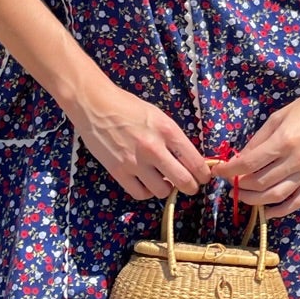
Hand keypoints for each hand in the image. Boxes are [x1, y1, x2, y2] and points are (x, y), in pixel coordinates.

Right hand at [67, 81, 216, 201]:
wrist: (95, 105)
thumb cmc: (128, 107)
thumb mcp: (158, 116)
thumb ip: (173, 137)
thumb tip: (187, 159)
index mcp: (167, 130)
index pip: (195, 161)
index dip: (203, 174)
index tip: (203, 177)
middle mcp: (154, 148)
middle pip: (183, 181)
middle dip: (191, 187)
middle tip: (190, 186)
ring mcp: (135, 161)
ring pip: (163, 191)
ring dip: (167, 189)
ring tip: (164, 182)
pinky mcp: (118, 171)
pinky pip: (140, 193)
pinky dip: (147, 192)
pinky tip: (147, 184)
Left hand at [209, 81, 299, 221]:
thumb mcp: (278, 117)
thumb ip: (258, 139)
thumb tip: (241, 157)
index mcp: (284, 141)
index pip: (249, 164)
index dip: (230, 170)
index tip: (219, 171)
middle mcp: (296, 160)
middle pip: (260, 182)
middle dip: (240, 185)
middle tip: (230, 181)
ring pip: (276, 195)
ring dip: (255, 200)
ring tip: (243, 196)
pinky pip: (298, 200)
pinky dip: (281, 210)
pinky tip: (268, 212)